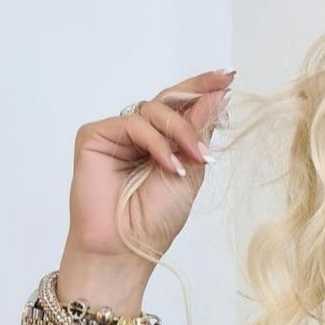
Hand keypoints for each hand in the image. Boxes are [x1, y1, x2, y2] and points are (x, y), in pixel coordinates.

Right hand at [64, 69, 233, 271]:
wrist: (127, 248)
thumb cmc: (156, 219)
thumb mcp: (193, 170)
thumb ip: (200, 132)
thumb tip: (219, 95)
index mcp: (166, 142)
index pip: (184, 107)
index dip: (204, 88)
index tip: (229, 76)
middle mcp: (141, 135)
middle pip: (169, 99)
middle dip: (198, 90)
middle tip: (224, 85)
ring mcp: (118, 135)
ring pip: (155, 108)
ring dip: (181, 131)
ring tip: (194, 159)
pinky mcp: (95, 137)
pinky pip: (133, 123)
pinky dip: (156, 142)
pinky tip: (169, 165)